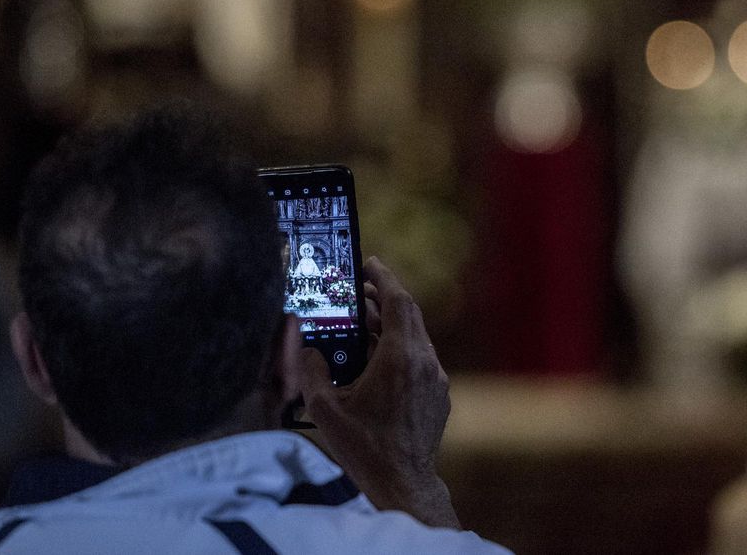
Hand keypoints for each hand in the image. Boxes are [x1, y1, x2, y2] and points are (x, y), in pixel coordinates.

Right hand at [299, 257, 458, 528]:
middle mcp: (424, 362)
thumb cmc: (364, 448)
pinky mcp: (439, 394)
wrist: (403, 483)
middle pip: (409, 314)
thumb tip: (308, 349)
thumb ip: (312, 372)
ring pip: (416, 336)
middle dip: (384, 298)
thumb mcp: (325, 409)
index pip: (398, 301)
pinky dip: (401, 347)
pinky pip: (421, 358)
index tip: (370, 264)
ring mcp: (436, 379)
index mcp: (399, 358)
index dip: (383, 278)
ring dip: (391, 324)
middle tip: (360, 290)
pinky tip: (379, 359)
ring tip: (364, 323)